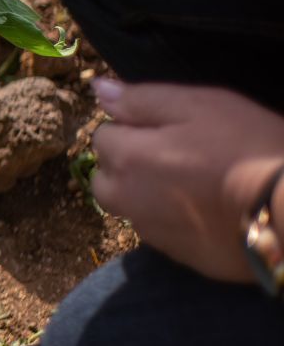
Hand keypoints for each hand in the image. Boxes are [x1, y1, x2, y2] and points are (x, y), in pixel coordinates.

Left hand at [91, 79, 283, 283]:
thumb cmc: (247, 146)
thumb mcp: (198, 106)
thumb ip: (141, 99)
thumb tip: (98, 88)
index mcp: (128, 158)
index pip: (103, 137)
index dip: (131, 128)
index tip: (165, 128)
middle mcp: (128, 200)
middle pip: (105, 179)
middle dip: (124, 166)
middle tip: (171, 157)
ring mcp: (153, 233)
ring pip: (130, 209)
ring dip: (143, 195)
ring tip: (189, 184)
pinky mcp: (181, 257)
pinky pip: (161, 234)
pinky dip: (171, 221)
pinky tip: (204, 211)